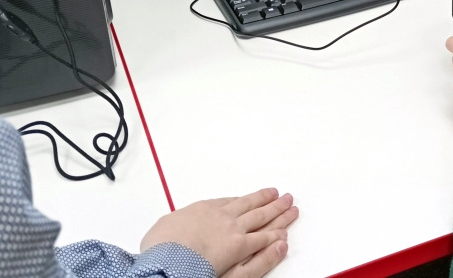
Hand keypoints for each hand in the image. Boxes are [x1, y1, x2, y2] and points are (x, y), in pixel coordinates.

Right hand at [139, 188, 298, 277]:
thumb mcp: (164, 228)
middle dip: (267, 199)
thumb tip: (173, 228)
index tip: (251, 197)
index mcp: (203, 209)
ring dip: (278, 213)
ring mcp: (232, 231)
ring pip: (261, 219)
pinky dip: (274, 238)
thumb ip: (176, 226)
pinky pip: (262, 241)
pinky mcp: (240, 248)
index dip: (243, 200)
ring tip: (290, 208)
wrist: (168, 256)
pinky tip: (284, 236)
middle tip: (280, 195)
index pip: (229, 201)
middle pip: (251, 205)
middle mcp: (221, 217)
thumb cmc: (162, 246)